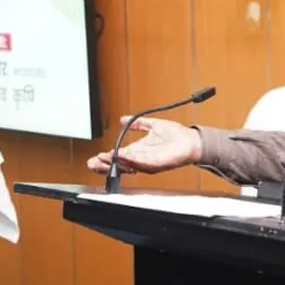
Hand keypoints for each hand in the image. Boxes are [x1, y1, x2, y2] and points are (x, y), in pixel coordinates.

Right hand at [86, 116, 202, 174]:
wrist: (192, 141)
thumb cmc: (177, 136)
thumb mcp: (152, 125)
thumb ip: (138, 123)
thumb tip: (123, 119)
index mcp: (139, 151)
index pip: (119, 157)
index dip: (106, 158)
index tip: (95, 157)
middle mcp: (142, 159)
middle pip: (119, 165)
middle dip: (105, 165)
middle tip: (92, 163)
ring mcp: (149, 163)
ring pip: (127, 165)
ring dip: (114, 162)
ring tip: (102, 158)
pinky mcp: (157, 163)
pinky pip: (141, 162)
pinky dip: (130, 159)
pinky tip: (121, 155)